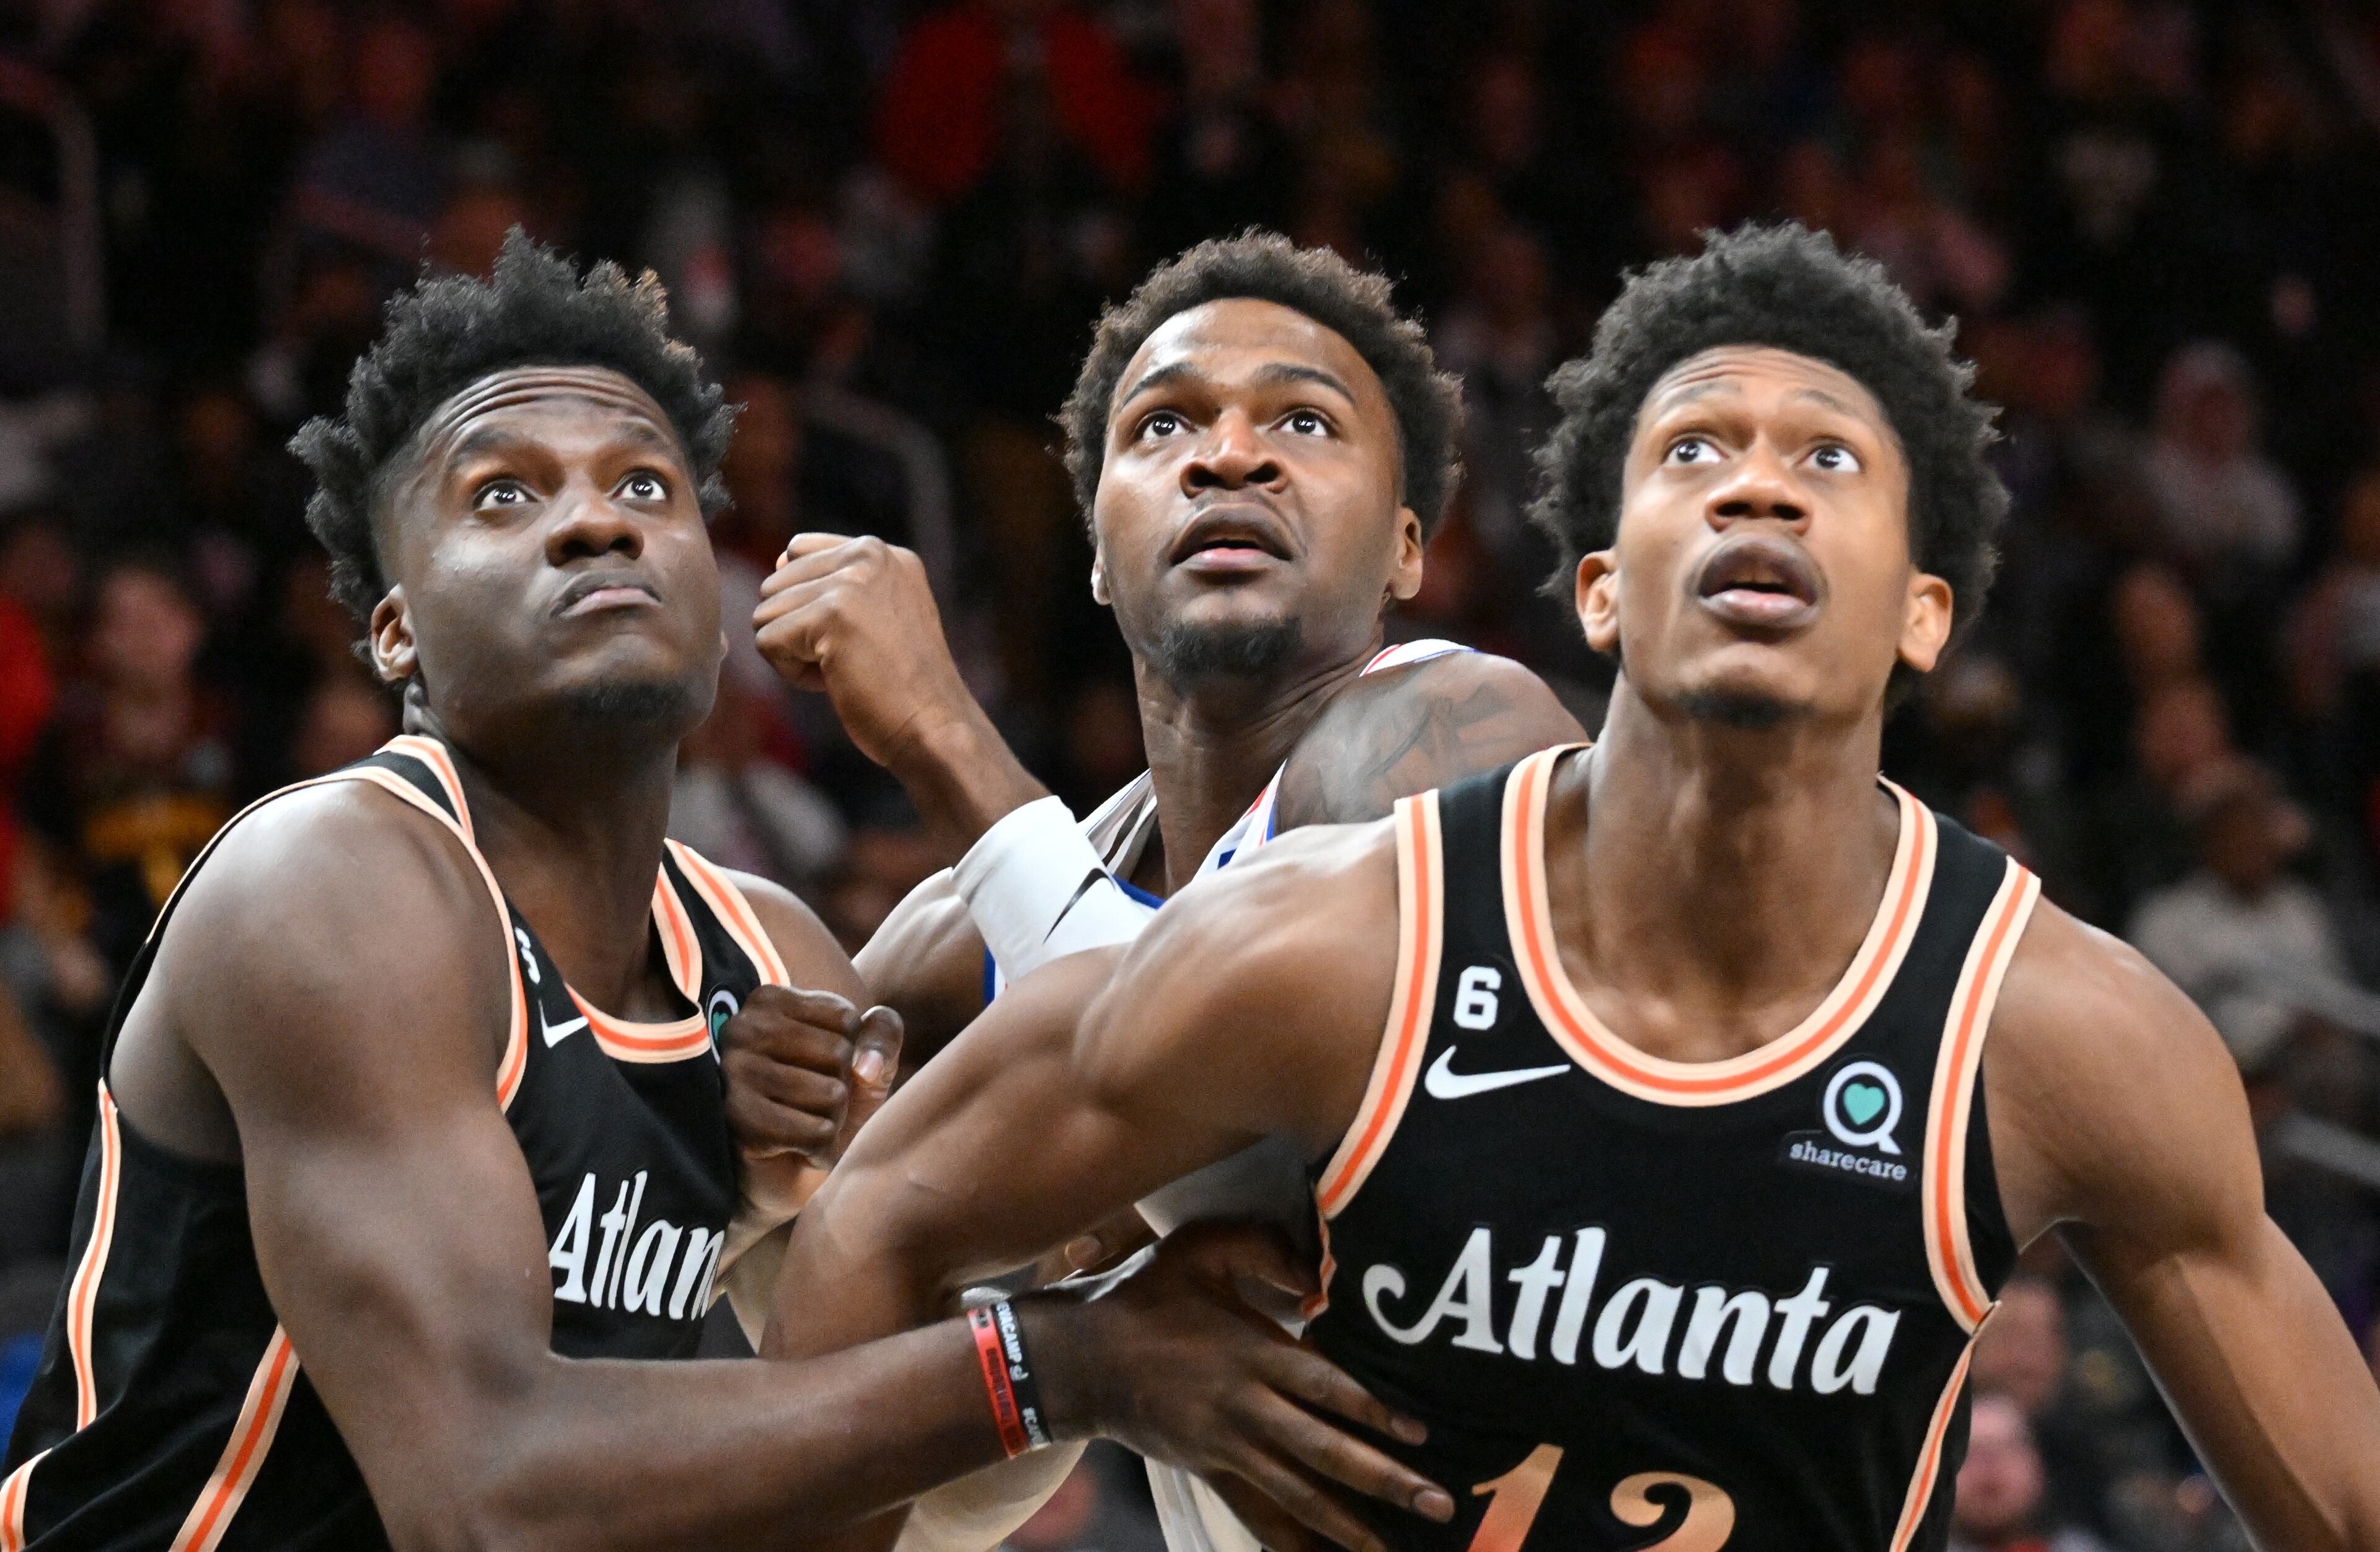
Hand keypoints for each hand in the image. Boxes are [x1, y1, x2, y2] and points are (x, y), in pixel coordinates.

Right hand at [719, 986, 902, 1168]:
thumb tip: (867, 1065)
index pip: (846, 1019)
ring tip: (805, 1123)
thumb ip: (883, 1035)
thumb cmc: (826, 1101)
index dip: (853, 1052)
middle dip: (842, 1088)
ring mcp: (733, 1073)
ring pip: (829, 1094)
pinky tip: (798, 1147)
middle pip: (838, 1054)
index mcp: (768, 1001)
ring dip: (832, 1119)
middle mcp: (742, 1028)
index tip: (822, 1069)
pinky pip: (815, 1132)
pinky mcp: (737, 1119)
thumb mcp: (867, 1058)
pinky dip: (820, 1146)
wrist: (787, 1170)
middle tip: (814, 1104)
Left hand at [752, 534, 975, 773]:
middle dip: (798, 629)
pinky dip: (792, 674)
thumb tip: (778, 562)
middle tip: (850, 657)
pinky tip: (836, 681)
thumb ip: (837, 582)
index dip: (805, 601)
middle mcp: (869, 554)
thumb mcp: (880, 613)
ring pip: (766, 613)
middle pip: (776, 584)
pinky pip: (767, 641)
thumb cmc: (903, 686)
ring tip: (845, 668)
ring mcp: (851, 581)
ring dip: (794, 653)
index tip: (850, 635)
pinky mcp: (831, 613)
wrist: (935, 727)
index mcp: (883, 552)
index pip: (799, 551)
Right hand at [1026, 1223, 1452, 1551]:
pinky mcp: (1207, 1471)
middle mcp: (1244, 1407)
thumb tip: (1317, 1276)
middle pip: (1325, 1452)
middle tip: (1440, 1503)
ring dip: (1347, 1526)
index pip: (1326, 1388)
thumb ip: (1261, 1248)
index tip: (1420, 1434)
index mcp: (1250, 1353)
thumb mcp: (1199, 1248)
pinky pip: (1255, 1514)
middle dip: (1386, 1481)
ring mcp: (1224, 1446)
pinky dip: (1288, 1543)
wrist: (1078, 1359)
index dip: (1375, 1413)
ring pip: (1296, 1495)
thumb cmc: (1143, 1295)